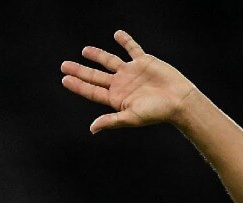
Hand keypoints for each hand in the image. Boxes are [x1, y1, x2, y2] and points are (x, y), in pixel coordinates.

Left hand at [61, 30, 196, 133]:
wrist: (178, 101)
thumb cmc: (156, 112)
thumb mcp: (131, 118)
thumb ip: (111, 121)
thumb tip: (92, 128)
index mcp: (116, 99)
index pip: (92, 91)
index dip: (78, 85)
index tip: (64, 79)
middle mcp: (121, 85)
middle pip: (96, 76)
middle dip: (80, 70)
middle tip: (64, 65)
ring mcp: (131, 72)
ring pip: (110, 61)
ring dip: (98, 55)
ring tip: (84, 50)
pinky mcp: (144, 62)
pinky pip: (132, 49)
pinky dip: (125, 41)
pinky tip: (117, 34)